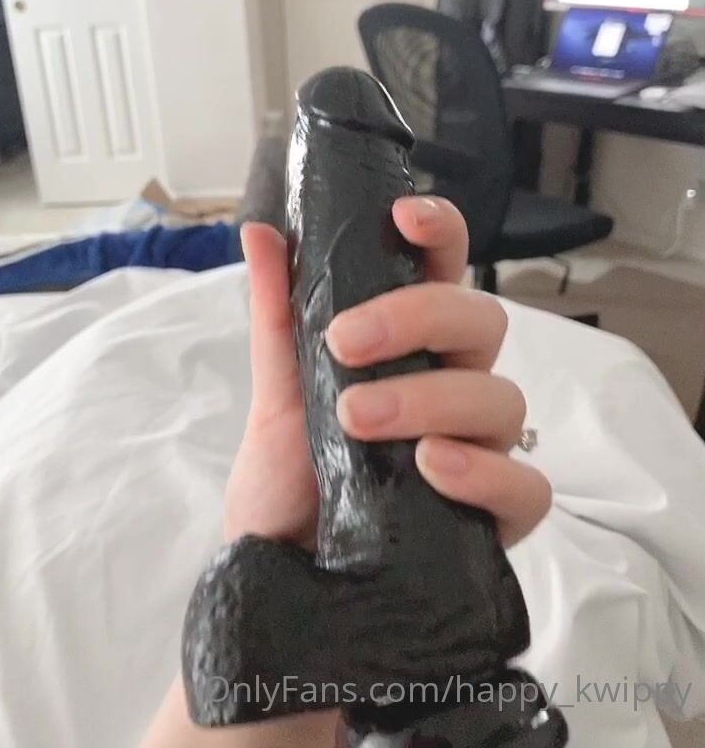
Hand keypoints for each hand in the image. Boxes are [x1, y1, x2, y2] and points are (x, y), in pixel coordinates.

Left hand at [225, 196, 550, 549]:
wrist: (281, 573)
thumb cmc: (288, 479)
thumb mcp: (277, 393)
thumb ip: (278, 313)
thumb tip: (263, 233)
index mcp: (412, 346)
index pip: (447, 271)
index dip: (441, 231)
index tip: (403, 217)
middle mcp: (454, 386)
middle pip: (481, 320)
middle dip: (416, 319)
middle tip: (345, 344)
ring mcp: (480, 449)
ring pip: (501, 397)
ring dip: (429, 397)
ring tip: (357, 419)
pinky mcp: (494, 515)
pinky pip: (526, 485)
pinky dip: (484, 471)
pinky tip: (433, 468)